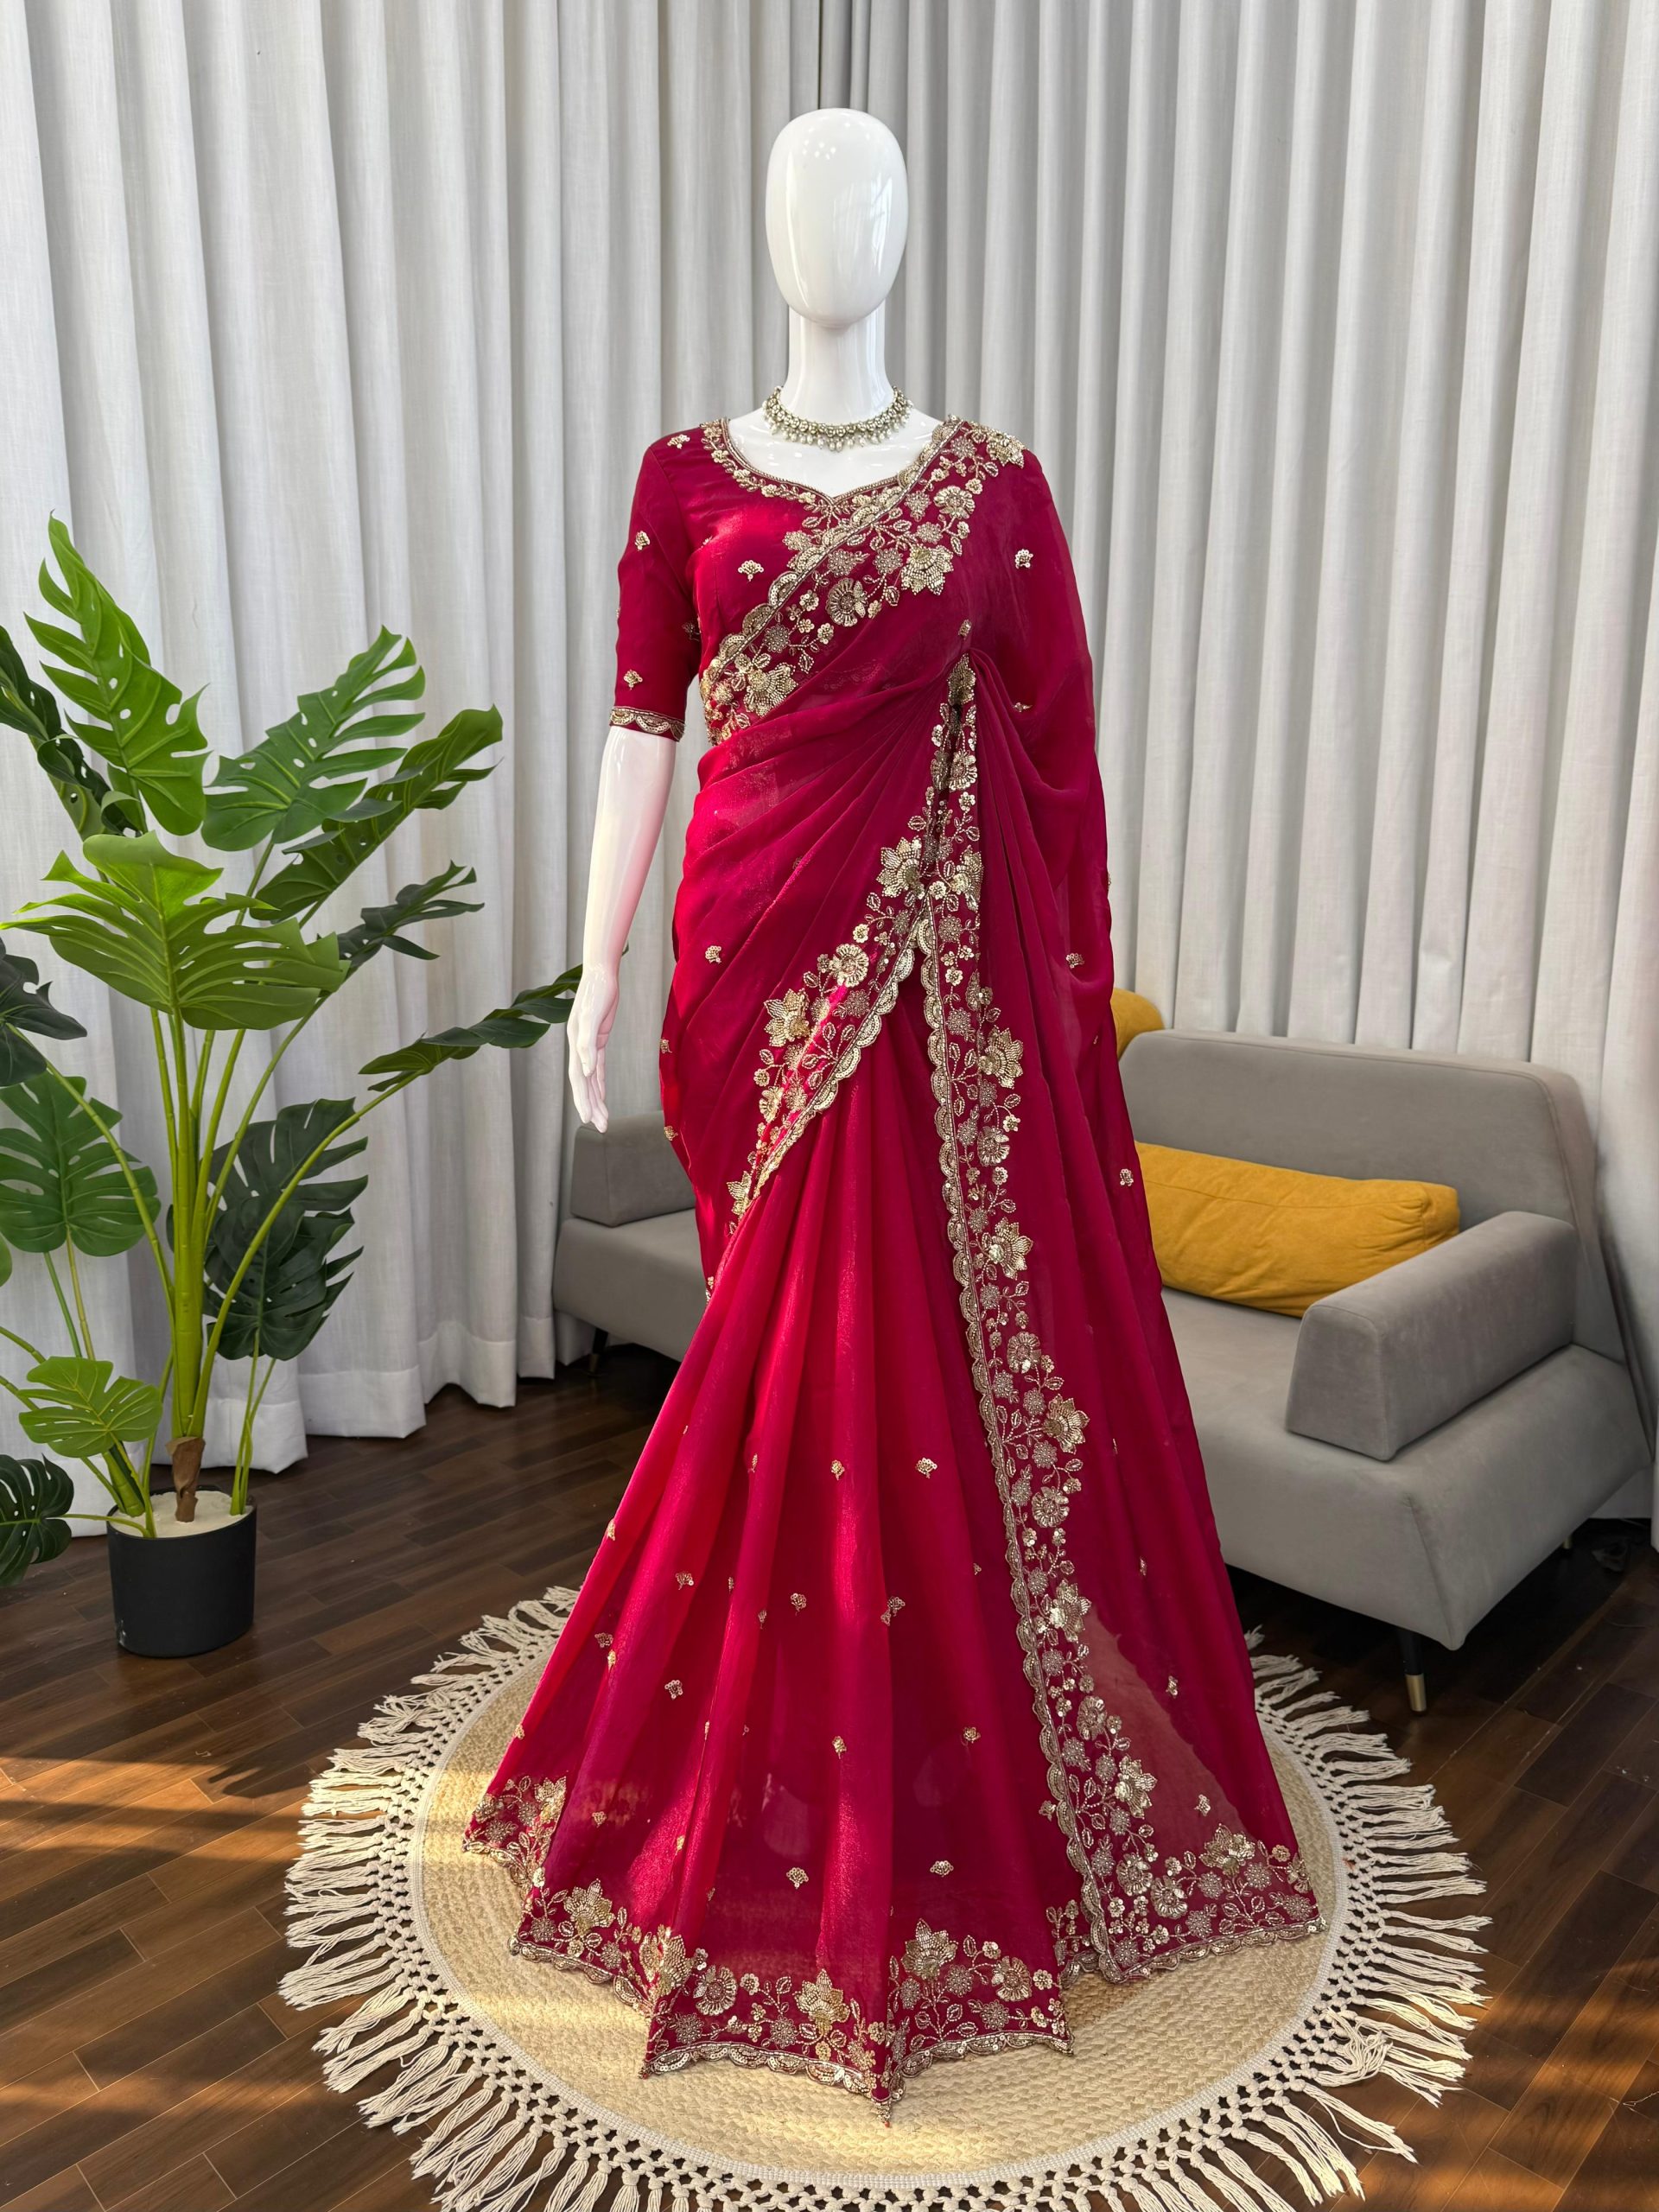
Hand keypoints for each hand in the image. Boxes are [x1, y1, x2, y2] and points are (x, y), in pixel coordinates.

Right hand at [568, 961, 619, 1130]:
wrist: (601, 973)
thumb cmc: (597, 991)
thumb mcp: (593, 1016)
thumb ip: (588, 1044)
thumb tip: (586, 1071)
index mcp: (575, 1043)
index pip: (578, 1078)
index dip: (583, 1099)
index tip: (587, 1118)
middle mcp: (579, 1046)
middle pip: (583, 1083)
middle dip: (591, 1106)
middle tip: (601, 1127)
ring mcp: (588, 1044)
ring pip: (591, 1078)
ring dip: (597, 1098)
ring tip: (603, 1120)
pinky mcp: (598, 1039)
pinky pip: (599, 1067)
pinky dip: (601, 1082)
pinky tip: (603, 1096)